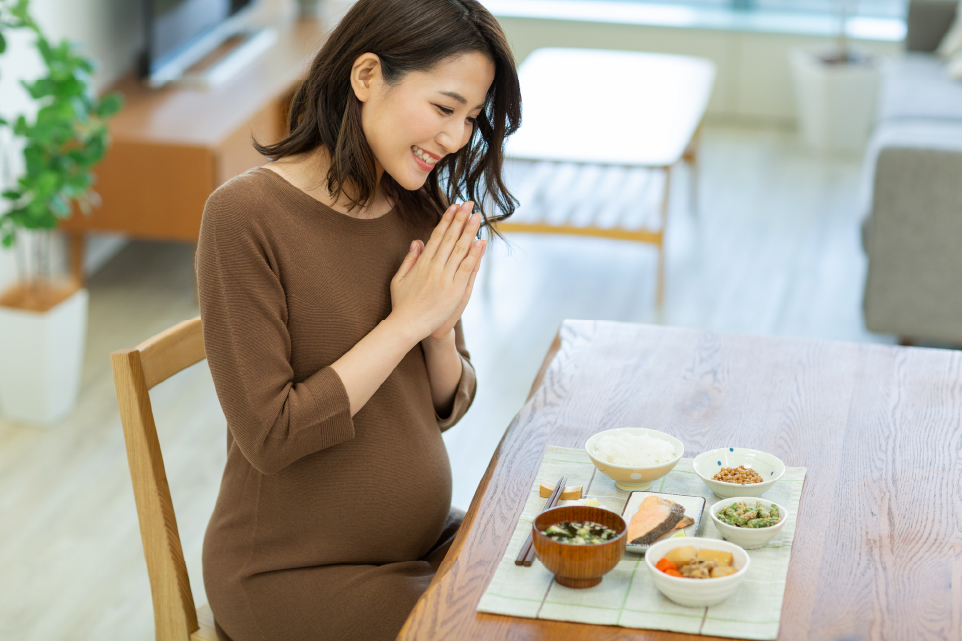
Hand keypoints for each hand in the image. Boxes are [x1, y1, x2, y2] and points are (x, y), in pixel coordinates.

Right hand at [389, 201, 486, 340]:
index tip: (454, 207)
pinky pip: (467, 268)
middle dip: (460, 219)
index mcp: (421, 263)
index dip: (447, 220)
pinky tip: (481, 241)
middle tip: (469, 204)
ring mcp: (445, 278)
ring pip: (460, 250)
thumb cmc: (402, 304)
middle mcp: (434, 267)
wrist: (407, 325)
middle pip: (450, 238)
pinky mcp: (455, 290)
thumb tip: (416, 241)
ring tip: (478, 216)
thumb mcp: (399, 279)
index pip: (437, 236)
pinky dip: (475, 254)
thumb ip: (409, 259)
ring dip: (470, 231)